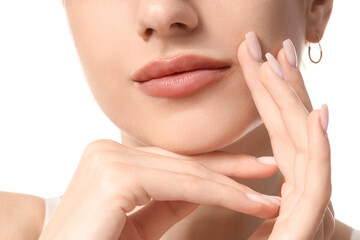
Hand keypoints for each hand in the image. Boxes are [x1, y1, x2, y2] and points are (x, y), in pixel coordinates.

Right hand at [39, 139, 280, 239]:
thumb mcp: (142, 224)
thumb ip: (167, 200)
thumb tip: (202, 187)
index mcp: (111, 160)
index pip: (174, 161)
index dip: (216, 167)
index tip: (251, 172)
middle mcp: (107, 151)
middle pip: (184, 162)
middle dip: (231, 170)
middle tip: (269, 170)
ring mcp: (108, 158)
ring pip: (187, 171)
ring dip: (233, 185)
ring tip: (268, 195)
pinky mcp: (113, 174)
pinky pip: (181, 184)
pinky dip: (220, 193)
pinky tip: (252, 200)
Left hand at [237, 32, 334, 239]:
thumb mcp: (222, 217)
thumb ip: (222, 190)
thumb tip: (212, 166)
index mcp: (279, 192)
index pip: (274, 135)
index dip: (268, 100)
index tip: (258, 66)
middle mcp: (298, 196)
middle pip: (289, 132)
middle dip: (280, 87)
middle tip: (270, 47)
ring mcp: (306, 212)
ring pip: (303, 148)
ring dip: (295, 102)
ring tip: (285, 62)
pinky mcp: (307, 227)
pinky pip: (315, 183)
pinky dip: (318, 147)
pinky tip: (317, 114)